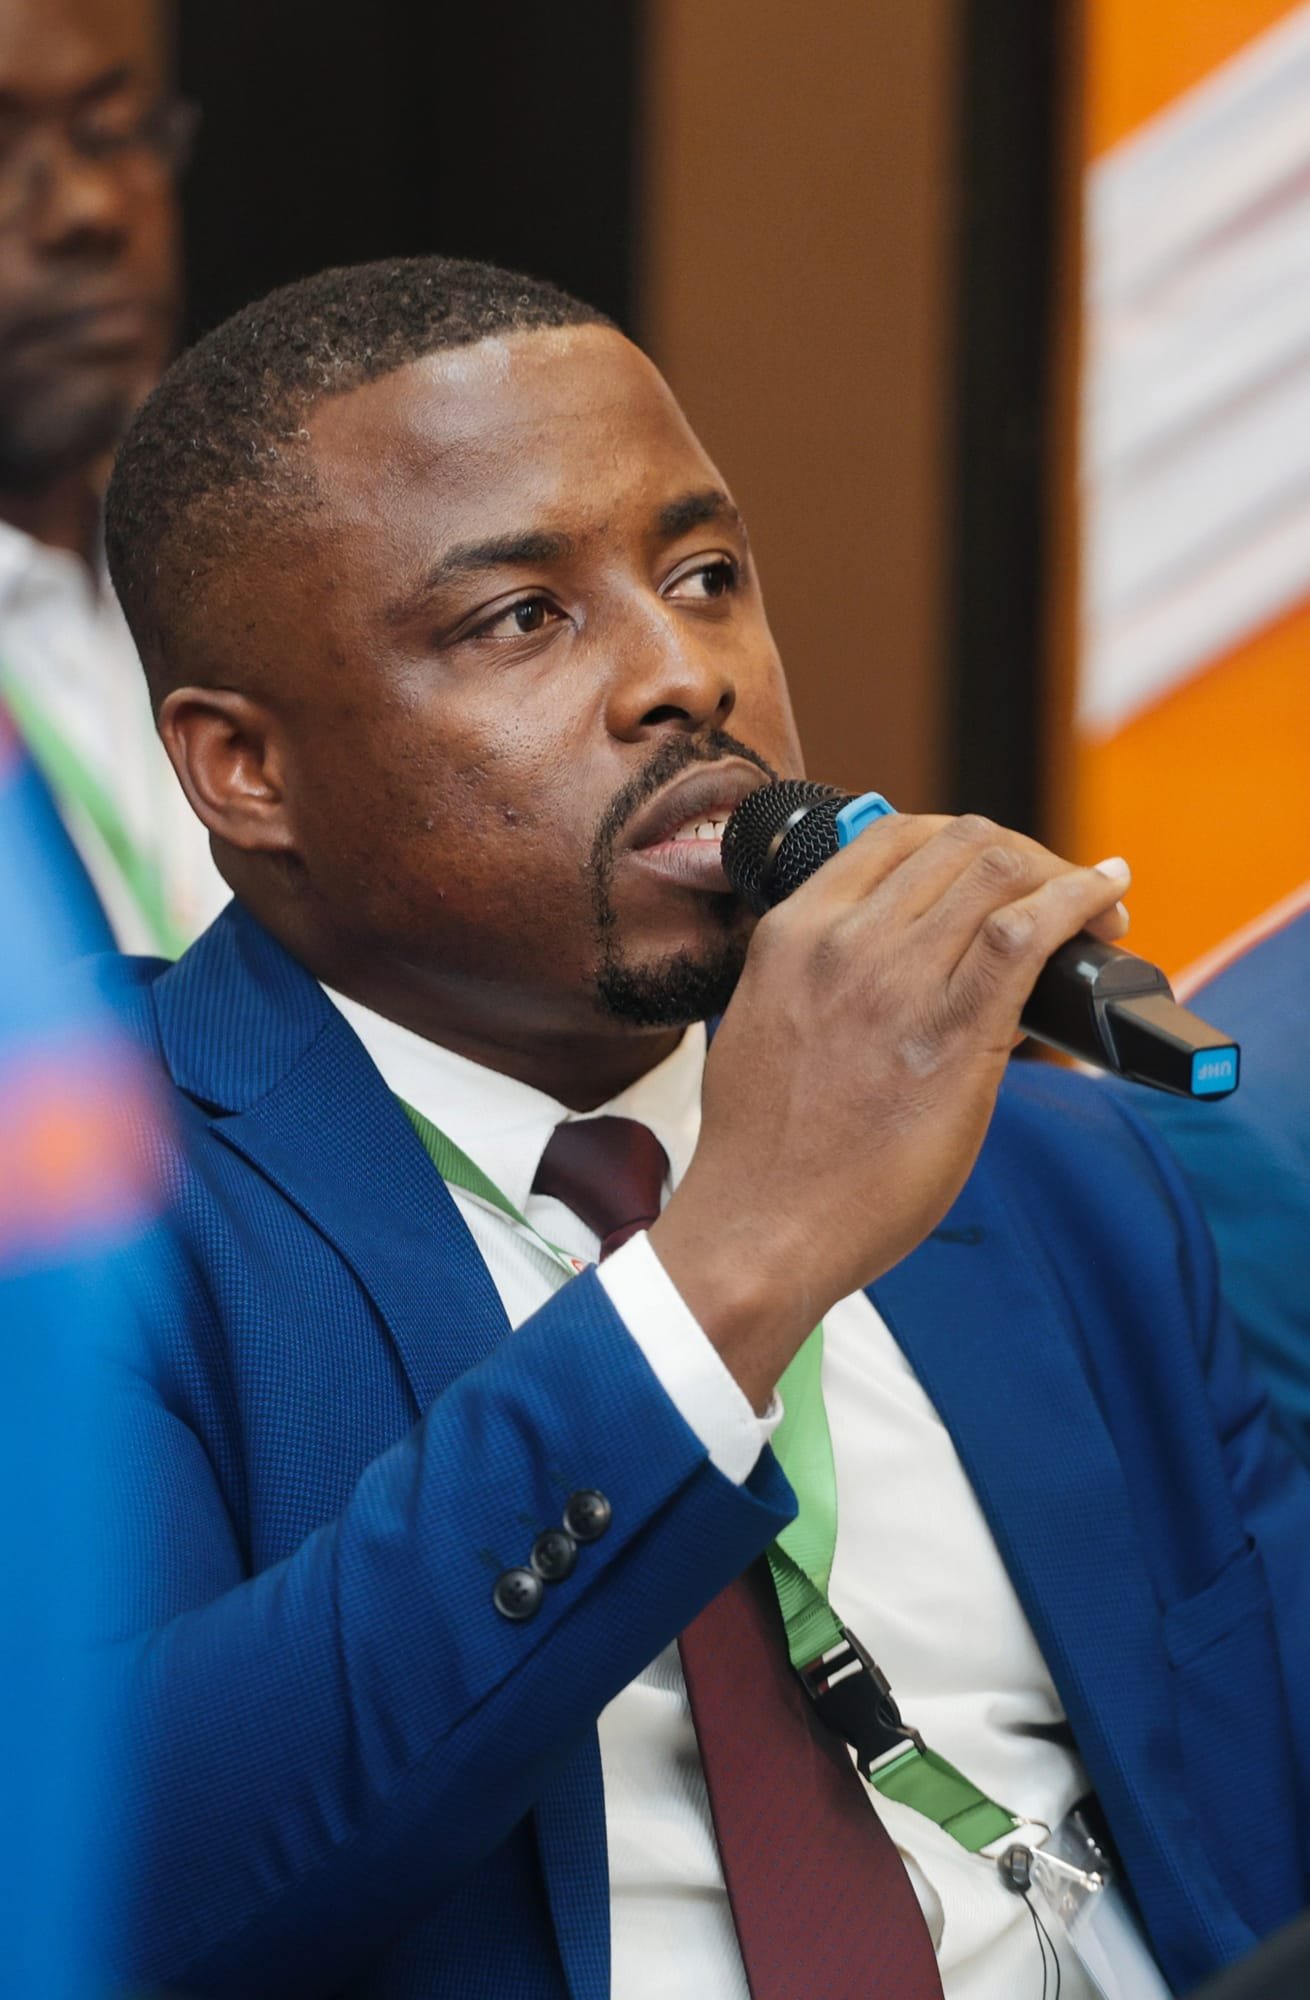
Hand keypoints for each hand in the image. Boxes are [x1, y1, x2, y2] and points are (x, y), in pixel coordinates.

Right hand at [647, 814, 1130, 1408]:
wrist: (762, 1227)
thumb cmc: (763, 1152)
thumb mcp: (764, 1023)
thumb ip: (816, 976)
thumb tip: (879, 968)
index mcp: (793, 933)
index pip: (892, 834)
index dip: (961, 841)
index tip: (993, 872)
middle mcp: (843, 939)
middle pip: (959, 841)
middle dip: (1023, 855)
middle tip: (1057, 894)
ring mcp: (896, 979)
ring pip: (999, 870)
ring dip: (1061, 876)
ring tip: (1095, 907)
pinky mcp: (952, 1031)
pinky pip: (1027, 933)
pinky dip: (1080, 901)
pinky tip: (1106, 903)